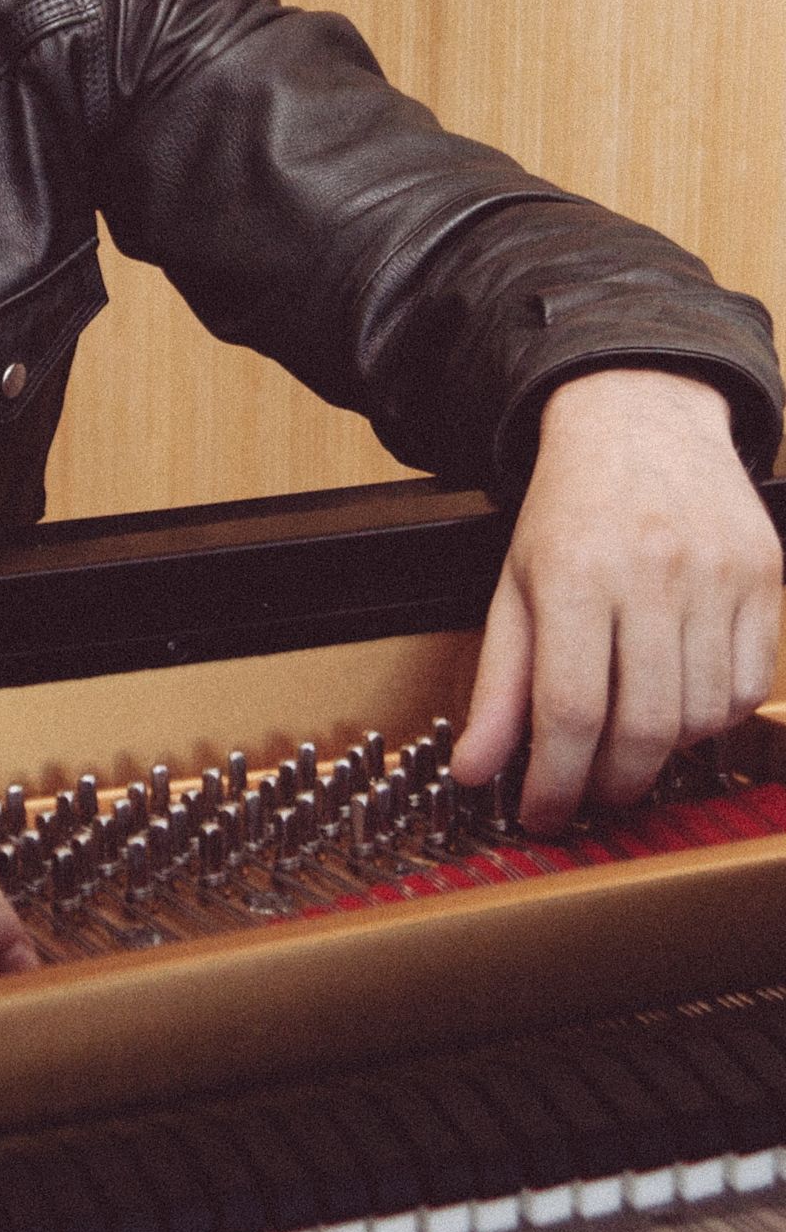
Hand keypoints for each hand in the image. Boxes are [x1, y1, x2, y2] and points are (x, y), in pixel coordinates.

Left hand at [451, 369, 780, 830]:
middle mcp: (653, 573)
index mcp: (576, 573)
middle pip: (642, 725)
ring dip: (661, 752)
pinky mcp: (767, 578)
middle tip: (588, 797)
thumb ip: (498, 684)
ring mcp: (719, 575)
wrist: (641, 417)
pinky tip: (680, 702)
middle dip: (611, 783)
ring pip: (701, 716)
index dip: (554, 780)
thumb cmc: (571, 508)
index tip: (539, 814)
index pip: (569, 709)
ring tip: (628, 742)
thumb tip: (474, 770)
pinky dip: (715, 716)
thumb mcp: (515, 586)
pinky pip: (751, 687)